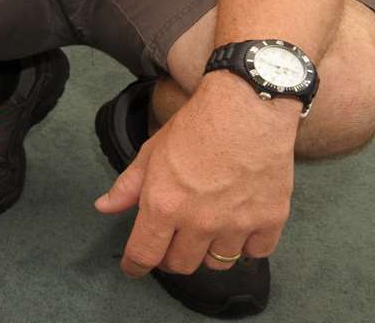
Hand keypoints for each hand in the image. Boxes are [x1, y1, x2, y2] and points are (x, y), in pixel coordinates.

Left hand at [94, 75, 300, 276]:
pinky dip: (246, 245)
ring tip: (206, 228)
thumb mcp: (152, 152)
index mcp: (164, 205)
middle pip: (181, 265)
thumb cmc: (196, 126)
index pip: (144, 255)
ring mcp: (237, 224)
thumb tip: (104, 208)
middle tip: (173, 238)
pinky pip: (255, 253)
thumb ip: (128, 186)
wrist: (248, 107)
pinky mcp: (270, 220)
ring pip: (217, 263)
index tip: (134, 267)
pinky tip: (239, 226)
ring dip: (208, 251)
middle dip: (171, 256)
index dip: (135, 266)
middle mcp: (200, 222)